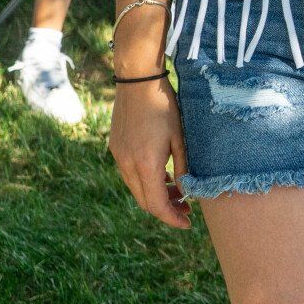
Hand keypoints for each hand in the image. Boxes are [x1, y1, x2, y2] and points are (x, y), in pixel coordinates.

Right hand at [108, 77, 190, 227]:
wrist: (137, 80)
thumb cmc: (164, 106)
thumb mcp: (180, 137)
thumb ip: (183, 167)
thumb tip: (186, 190)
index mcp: (146, 164)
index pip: (157, 205)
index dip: (172, 218)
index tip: (187, 223)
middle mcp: (127, 165)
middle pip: (145, 201)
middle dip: (166, 209)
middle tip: (186, 208)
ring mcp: (118, 157)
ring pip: (136, 189)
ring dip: (155, 195)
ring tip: (177, 191)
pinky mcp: (116, 148)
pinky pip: (130, 175)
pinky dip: (146, 181)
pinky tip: (162, 174)